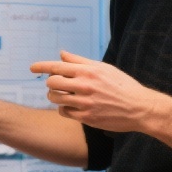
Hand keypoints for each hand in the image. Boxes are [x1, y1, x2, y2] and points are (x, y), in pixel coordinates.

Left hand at [29, 51, 163, 131]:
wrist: (139, 108)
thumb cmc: (122, 85)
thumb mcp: (104, 68)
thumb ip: (80, 61)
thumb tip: (61, 54)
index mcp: (88, 71)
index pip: (57, 66)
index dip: (41, 66)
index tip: (31, 68)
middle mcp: (85, 86)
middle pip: (52, 82)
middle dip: (50, 83)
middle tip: (56, 85)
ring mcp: (85, 103)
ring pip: (55, 98)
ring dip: (54, 96)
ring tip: (61, 96)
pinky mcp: (87, 118)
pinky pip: (64, 112)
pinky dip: (63, 109)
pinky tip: (70, 107)